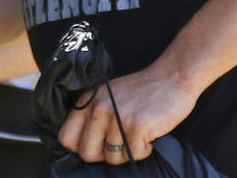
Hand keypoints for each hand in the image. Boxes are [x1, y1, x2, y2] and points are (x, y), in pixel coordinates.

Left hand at [57, 63, 199, 164]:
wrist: (171, 77)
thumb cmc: (140, 90)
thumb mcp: (107, 96)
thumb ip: (91, 116)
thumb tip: (81, 146)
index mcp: (88, 102)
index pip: (66, 138)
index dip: (81, 147)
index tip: (97, 144)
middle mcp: (98, 109)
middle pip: (86, 153)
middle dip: (104, 155)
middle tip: (120, 143)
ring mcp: (117, 117)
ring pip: (112, 159)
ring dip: (127, 152)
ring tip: (136, 134)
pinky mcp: (137, 126)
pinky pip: (134, 156)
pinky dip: (144, 150)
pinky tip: (148, 134)